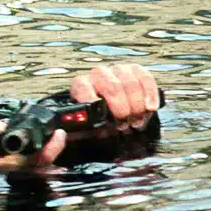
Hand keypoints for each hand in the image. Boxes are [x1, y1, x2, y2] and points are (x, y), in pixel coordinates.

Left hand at [0, 63, 160, 170]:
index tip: (101, 115)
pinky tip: (150, 108)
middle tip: (125, 125)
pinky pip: (144, 76)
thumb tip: (60, 135)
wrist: (110, 115)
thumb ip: (63, 139)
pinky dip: (149, 92)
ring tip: (137, 121)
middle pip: (110, 83)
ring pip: (128, 80)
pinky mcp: (134, 71)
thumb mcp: (75, 134)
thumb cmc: (92, 125)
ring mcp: (116, 70)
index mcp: (79, 86)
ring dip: (136, 103)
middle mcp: (97, 75)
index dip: (90, 98)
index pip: (81, 85)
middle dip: (120, 106)